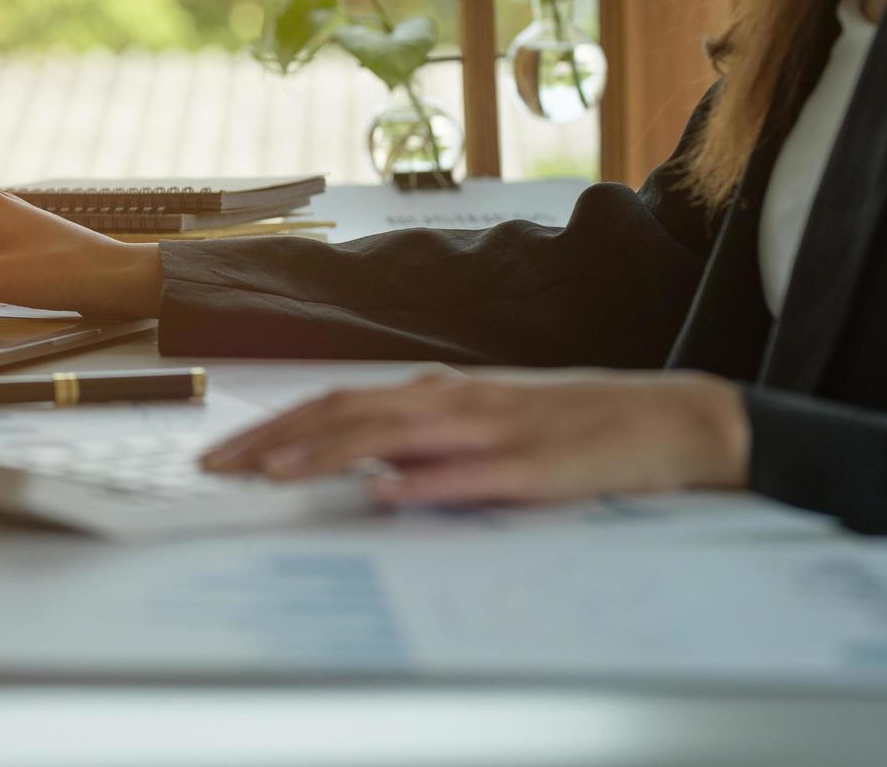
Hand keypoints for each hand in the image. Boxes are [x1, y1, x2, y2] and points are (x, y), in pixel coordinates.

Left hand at [200, 370, 750, 505]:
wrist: (668, 420)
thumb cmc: (569, 427)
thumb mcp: (483, 425)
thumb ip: (423, 440)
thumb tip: (360, 463)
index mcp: (439, 394)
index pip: (337, 403)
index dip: (276, 427)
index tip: (223, 455)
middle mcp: (455, 402)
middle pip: (347, 414)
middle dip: (277, 440)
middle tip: (219, 468)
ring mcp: (493, 431)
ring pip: (394, 436)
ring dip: (329, 453)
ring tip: (275, 474)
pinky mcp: (533, 468)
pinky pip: (470, 475)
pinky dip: (424, 482)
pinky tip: (385, 493)